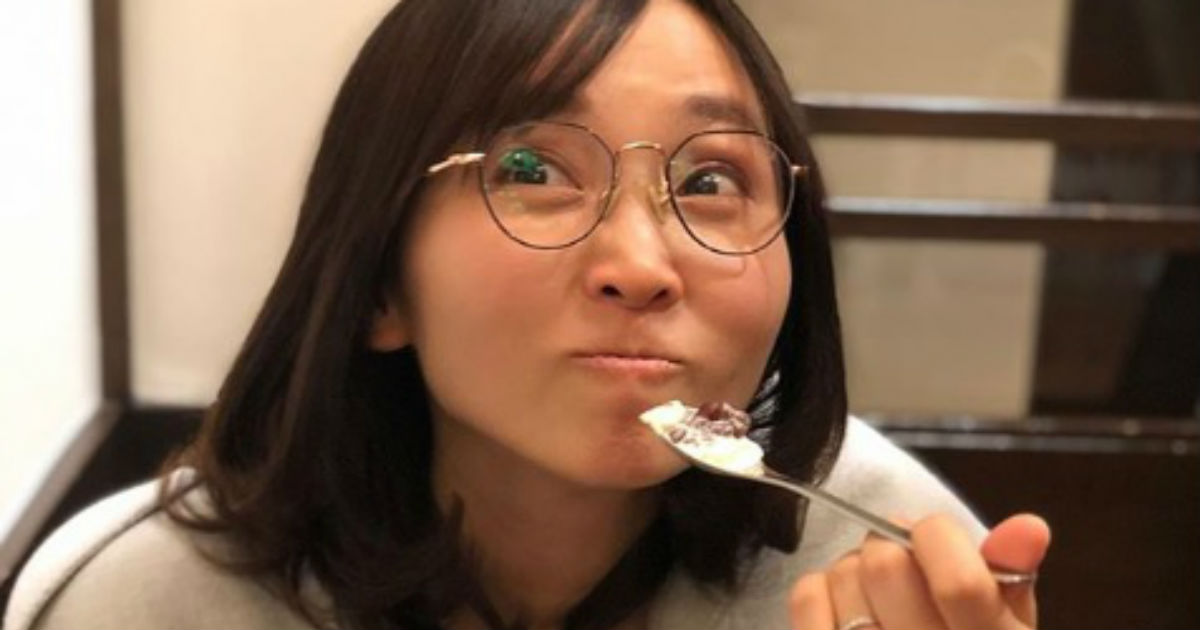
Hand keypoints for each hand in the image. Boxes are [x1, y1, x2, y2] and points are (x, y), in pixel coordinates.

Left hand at [789, 513, 1050, 629]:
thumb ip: (1012, 579)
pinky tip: (846, 608)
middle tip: (903, 561)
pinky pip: (808, 597)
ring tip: (877, 593)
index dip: (937, 537)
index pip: (959, 583)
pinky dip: (823, 587)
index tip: (933, 537)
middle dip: (892, 546)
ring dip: (856, 569)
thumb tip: (1029, 525)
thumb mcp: (1007, 629)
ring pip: (843, 575)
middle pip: (886, 567)